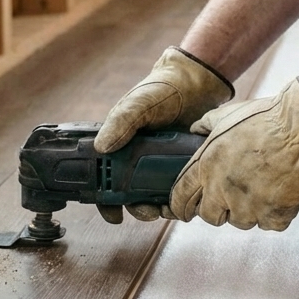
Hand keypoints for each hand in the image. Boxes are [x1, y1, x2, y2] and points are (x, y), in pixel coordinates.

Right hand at [95, 46, 232, 223]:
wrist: (196, 85)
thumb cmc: (161, 89)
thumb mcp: (137, 104)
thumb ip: (120, 123)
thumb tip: (101, 147)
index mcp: (119, 145)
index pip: (104, 179)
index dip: (105, 200)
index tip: (113, 214)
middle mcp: (136, 158)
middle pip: (130, 195)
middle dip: (136, 208)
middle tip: (146, 212)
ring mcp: (159, 163)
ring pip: (153, 195)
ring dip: (157, 207)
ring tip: (165, 208)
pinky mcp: (180, 166)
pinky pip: (175, 188)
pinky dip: (177, 198)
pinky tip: (182, 199)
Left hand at [171, 77, 298, 230]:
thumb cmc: (267, 118)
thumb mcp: (227, 114)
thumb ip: (205, 125)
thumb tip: (195, 130)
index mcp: (206, 166)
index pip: (180, 197)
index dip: (181, 205)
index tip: (184, 210)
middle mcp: (222, 190)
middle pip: (208, 216)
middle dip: (216, 210)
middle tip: (229, 199)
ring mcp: (248, 206)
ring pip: (239, 221)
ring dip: (246, 210)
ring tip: (260, 189)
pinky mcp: (274, 215)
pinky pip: (268, 224)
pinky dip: (273, 213)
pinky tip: (279, 194)